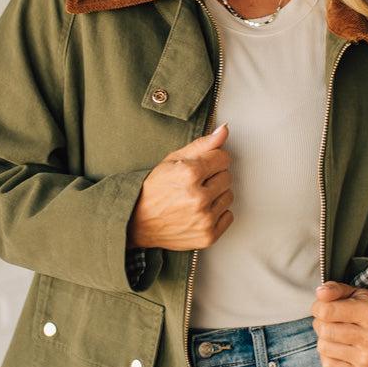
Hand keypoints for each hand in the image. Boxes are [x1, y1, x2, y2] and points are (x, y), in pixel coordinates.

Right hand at [127, 123, 233, 251]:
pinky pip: (229, 216)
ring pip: (229, 196)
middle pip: (227, 177)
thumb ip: (202, 145)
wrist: (137, 222)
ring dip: (216, 195)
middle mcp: (198, 198)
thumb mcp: (172, 160)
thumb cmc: (154, 190)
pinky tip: (200, 211)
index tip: (201, 166)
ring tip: (196, 198)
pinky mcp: (208, 236)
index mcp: (189, 174)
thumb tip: (224, 130)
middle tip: (195, 183)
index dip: (212, 160)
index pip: (223, 158)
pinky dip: (217, 213)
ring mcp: (204, 219)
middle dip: (214, 177)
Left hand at [309, 280, 367, 366]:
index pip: (325, 311)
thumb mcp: (351, 293)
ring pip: (323, 348)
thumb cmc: (361, 310)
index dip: (318, 307)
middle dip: (320, 324)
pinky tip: (341, 350)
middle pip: (324, 331)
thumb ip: (334, 289)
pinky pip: (327, 365)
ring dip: (324, 340)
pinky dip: (328, 357)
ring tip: (337, 335)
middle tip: (332, 322)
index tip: (324, 307)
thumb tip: (320, 293)